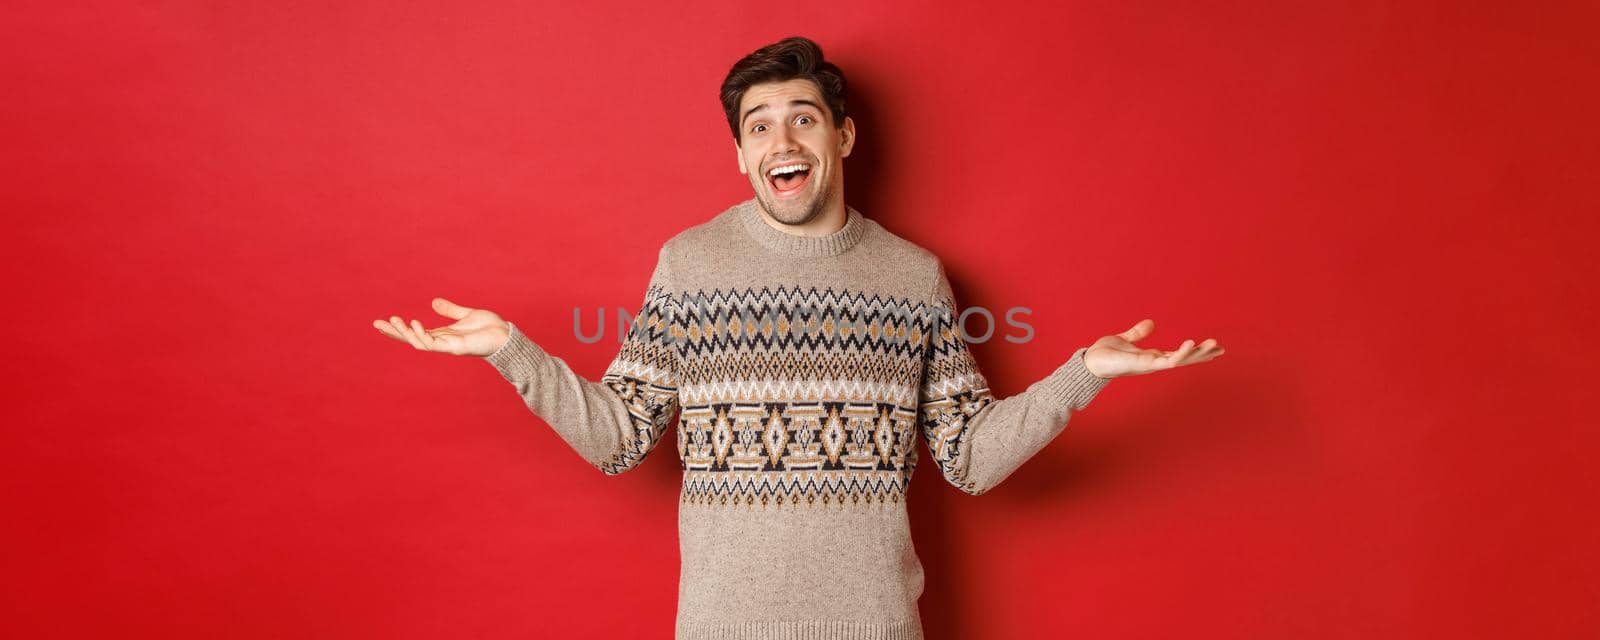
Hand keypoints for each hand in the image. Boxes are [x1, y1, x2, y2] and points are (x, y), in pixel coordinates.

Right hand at [372, 297, 510, 356]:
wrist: (505, 336)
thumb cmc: (489, 328)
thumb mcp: (466, 314)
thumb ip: (450, 310)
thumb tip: (433, 302)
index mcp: (442, 335)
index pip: (415, 332)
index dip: (398, 329)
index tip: (381, 322)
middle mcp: (441, 342)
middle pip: (411, 339)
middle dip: (394, 333)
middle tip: (376, 324)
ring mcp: (447, 346)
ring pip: (418, 342)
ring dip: (405, 332)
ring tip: (393, 320)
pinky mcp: (455, 347)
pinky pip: (433, 343)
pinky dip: (422, 334)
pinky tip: (415, 323)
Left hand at [1081, 319, 1223, 378]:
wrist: (1089, 363)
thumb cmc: (1104, 354)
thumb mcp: (1124, 339)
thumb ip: (1137, 333)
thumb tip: (1151, 323)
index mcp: (1152, 357)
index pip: (1179, 354)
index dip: (1195, 351)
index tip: (1213, 347)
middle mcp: (1154, 363)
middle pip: (1184, 359)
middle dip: (1203, 354)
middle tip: (1222, 348)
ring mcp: (1151, 365)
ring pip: (1180, 361)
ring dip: (1197, 354)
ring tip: (1214, 345)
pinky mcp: (1145, 365)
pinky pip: (1167, 361)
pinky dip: (1180, 353)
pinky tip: (1191, 343)